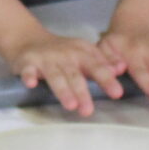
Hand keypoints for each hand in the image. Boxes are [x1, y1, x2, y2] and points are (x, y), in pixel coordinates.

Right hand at [6, 32, 126, 115]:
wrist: (29, 39)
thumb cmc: (62, 51)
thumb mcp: (85, 52)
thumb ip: (104, 61)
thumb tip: (121, 69)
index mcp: (81, 53)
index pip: (96, 67)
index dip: (106, 79)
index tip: (117, 93)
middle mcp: (64, 55)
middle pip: (75, 75)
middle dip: (82, 92)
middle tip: (88, 110)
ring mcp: (45, 59)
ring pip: (55, 76)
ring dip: (62, 90)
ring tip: (70, 106)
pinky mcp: (27, 63)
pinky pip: (28, 71)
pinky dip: (29, 76)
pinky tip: (31, 84)